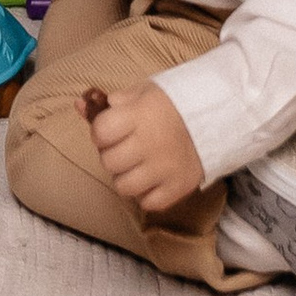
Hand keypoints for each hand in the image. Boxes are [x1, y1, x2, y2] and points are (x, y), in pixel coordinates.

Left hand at [82, 81, 202, 217]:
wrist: (216, 116)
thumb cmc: (172, 103)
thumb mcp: (143, 92)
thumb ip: (111, 102)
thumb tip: (79, 105)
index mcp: (139, 115)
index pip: (100, 132)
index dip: (100, 132)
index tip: (110, 130)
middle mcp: (150, 143)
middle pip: (109, 162)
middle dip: (112, 155)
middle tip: (125, 148)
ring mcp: (164, 169)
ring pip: (124, 186)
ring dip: (125, 177)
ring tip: (137, 165)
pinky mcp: (177, 188)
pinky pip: (147, 203)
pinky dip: (146, 194)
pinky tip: (152, 178)